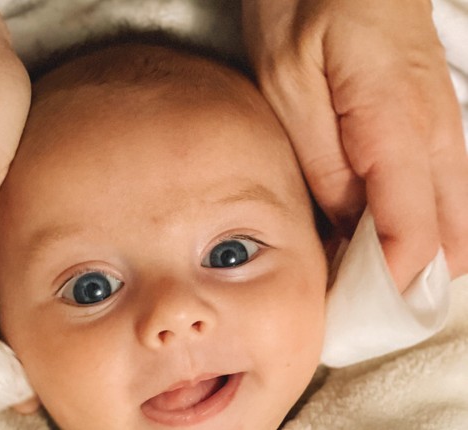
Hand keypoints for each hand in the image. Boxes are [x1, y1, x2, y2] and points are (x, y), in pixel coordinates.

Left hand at [243, 0, 467, 288]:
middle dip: (406, 281)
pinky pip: (441, 188)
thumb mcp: (289, 85)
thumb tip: (346, 229)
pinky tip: (372, 228)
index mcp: (401, 131)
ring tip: (357, 274)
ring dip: (415, 254)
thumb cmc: (307, 3)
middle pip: (450, 239)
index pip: (415, 239)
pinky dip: (416, 221)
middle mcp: (439, 135)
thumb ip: (322, 163)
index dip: (386, 287)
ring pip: (453, 217)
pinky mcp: (432, 118)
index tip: (346, 311)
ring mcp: (444, 125)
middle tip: (352, 301)